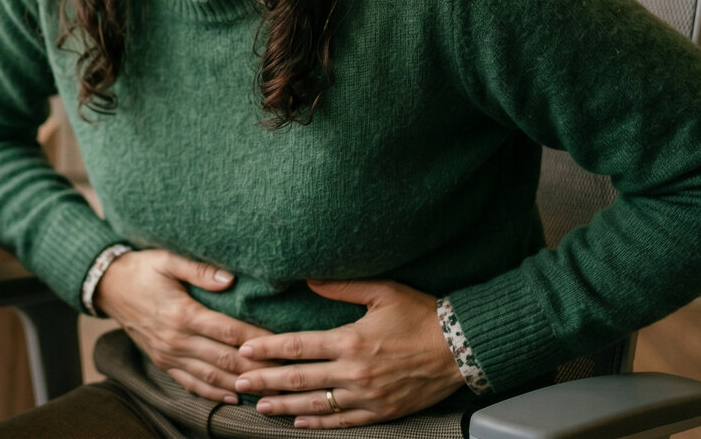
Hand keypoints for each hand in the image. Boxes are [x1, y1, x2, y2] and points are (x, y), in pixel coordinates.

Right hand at [93, 249, 276, 402]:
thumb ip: (199, 270)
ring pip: (210, 376)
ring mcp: (168, 354)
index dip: (257, 340)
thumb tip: (229, 279)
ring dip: (240, 385)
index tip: (281, 345)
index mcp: (182, 313)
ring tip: (267, 390)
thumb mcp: (167, 260)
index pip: (228, 331)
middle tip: (285, 374)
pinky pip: (190, 383)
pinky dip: (213, 393)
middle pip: (224, 359)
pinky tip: (233, 397)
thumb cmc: (142, 269)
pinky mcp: (162, 361)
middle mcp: (176, 339)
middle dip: (257, 368)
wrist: (107, 287)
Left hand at [233, 279, 464, 428]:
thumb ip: (342, 286)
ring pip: (317, 404)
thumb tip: (309, 278)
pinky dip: (319, 423)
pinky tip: (299, 422)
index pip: (298, 347)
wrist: (461, 348)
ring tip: (261, 407)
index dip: (269, 350)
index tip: (245, 351)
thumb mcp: (382, 292)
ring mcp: (368, 395)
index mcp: (350, 340)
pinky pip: (344, 420)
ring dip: (286, 406)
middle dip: (266, 381)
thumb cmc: (421, 315)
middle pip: (300, 379)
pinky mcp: (382, 411)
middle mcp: (355, 371)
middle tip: (240, 382)